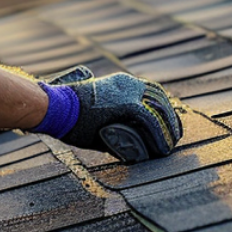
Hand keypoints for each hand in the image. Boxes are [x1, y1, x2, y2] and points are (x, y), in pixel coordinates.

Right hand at [45, 67, 181, 161]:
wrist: (56, 106)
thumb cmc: (68, 112)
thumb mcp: (94, 113)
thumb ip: (110, 122)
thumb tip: (121, 141)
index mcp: (121, 83)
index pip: (151, 92)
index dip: (162, 108)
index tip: (166, 123)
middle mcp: (129, 83)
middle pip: (161, 98)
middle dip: (170, 118)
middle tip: (174, 135)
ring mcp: (129, 92)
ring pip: (160, 110)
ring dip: (168, 129)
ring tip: (170, 146)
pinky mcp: (127, 104)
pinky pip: (151, 121)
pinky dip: (160, 135)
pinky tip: (162, 148)